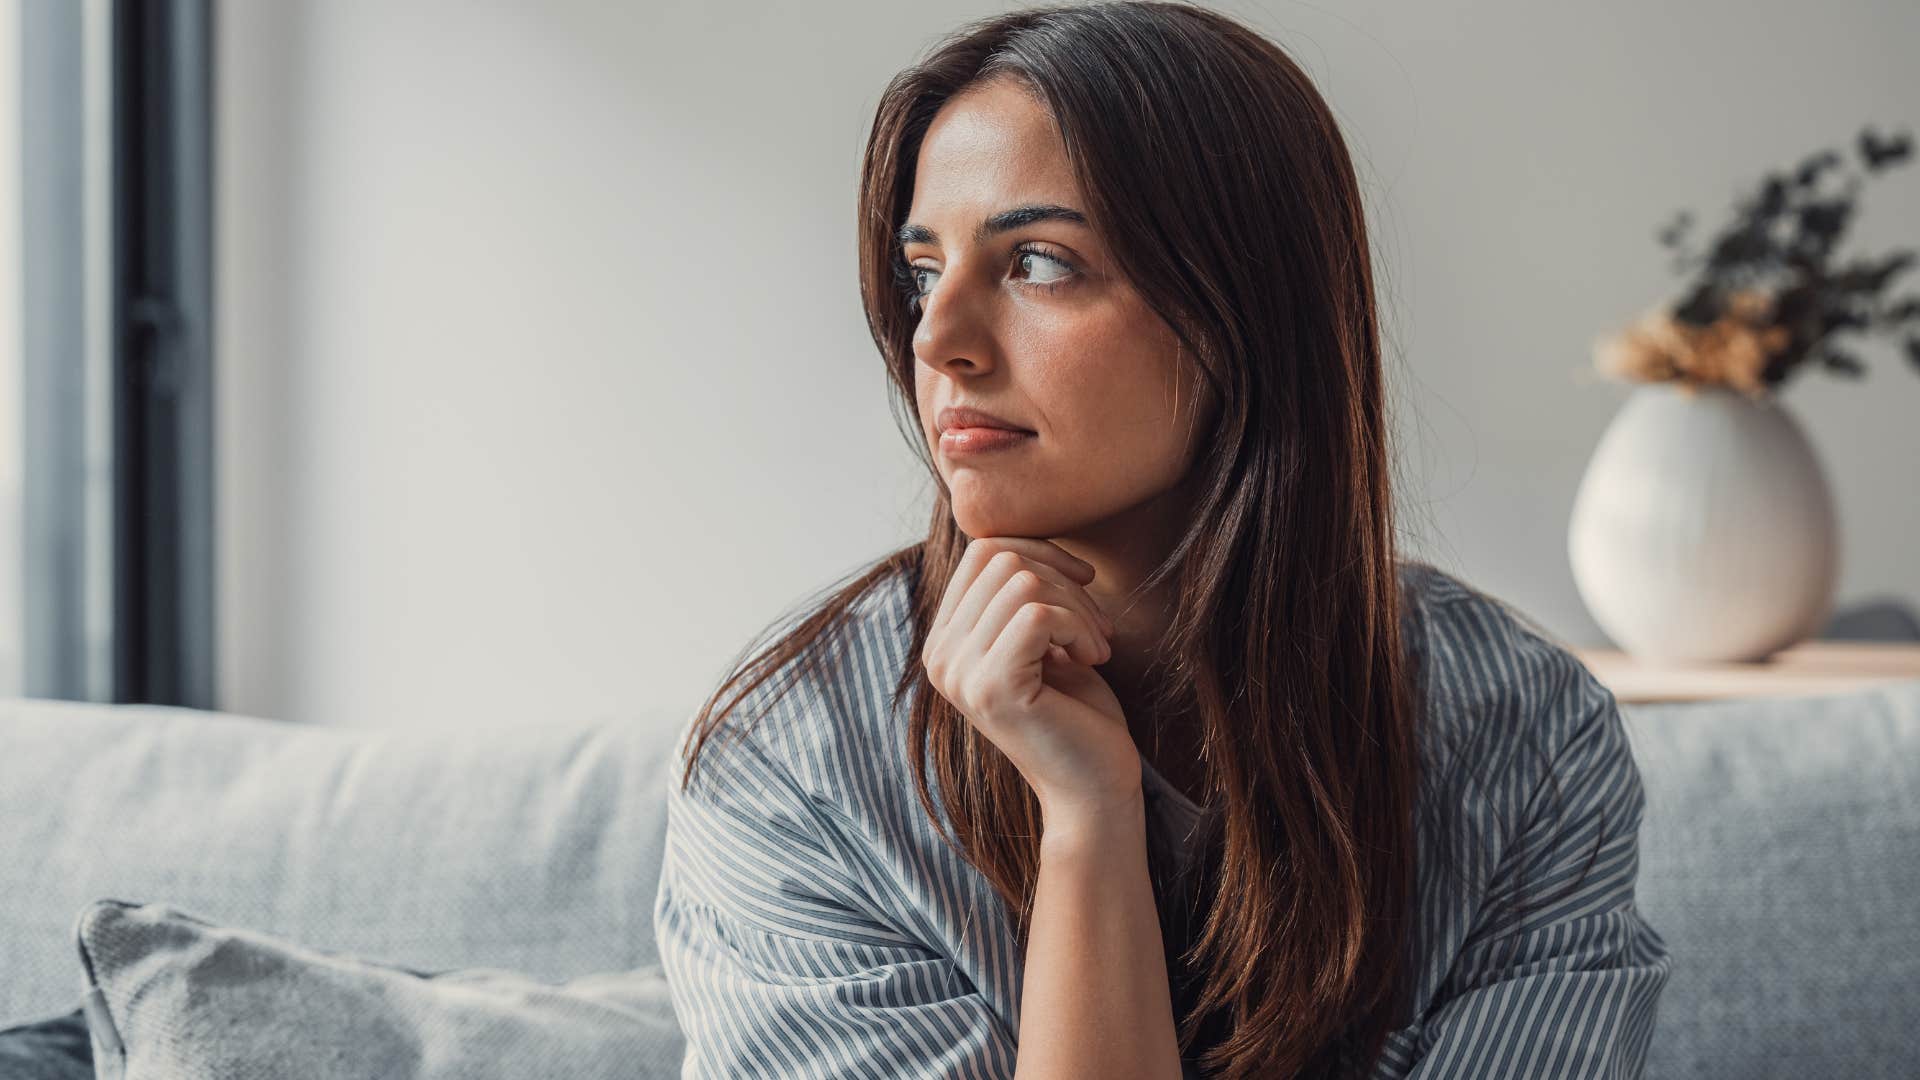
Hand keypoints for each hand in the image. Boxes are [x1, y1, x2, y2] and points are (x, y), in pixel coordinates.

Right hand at [921, 537, 1142, 822]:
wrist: (1094, 787)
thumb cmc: (1078, 712)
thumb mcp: (1042, 639)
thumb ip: (1020, 592)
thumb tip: (1020, 537)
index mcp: (945, 640)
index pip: (982, 550)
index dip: (1042, 551)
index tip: (1082, 583)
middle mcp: (939, 656)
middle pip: (1001, 558)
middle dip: (1064, 581)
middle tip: (1095, 628)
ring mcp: (959, 674)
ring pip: (1023, 582)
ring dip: (1078, 608)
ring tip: (1094, 647)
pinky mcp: (991, 689)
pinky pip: (1037, 614)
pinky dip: (1079, 628)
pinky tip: (1092, 660)